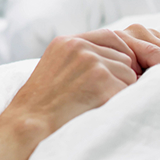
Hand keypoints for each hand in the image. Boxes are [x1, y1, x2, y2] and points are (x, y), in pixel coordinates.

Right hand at [0, 31, 139, 159]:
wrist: (30, 123)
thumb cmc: (42, 104)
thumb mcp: (55, 68)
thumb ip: (78, 57)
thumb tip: (118, 59)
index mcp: (66, 41)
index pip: (110, 36)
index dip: (120, 54)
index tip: (116, 73)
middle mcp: (79, 46)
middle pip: (124, 56)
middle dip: (119, 76)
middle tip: (98, 95)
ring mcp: (91, 62)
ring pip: (129, 74)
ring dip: (120, 90)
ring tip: (94, 103)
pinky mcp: (101, 80)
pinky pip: (129, 90)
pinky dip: (119, 103)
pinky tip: (99, 109)